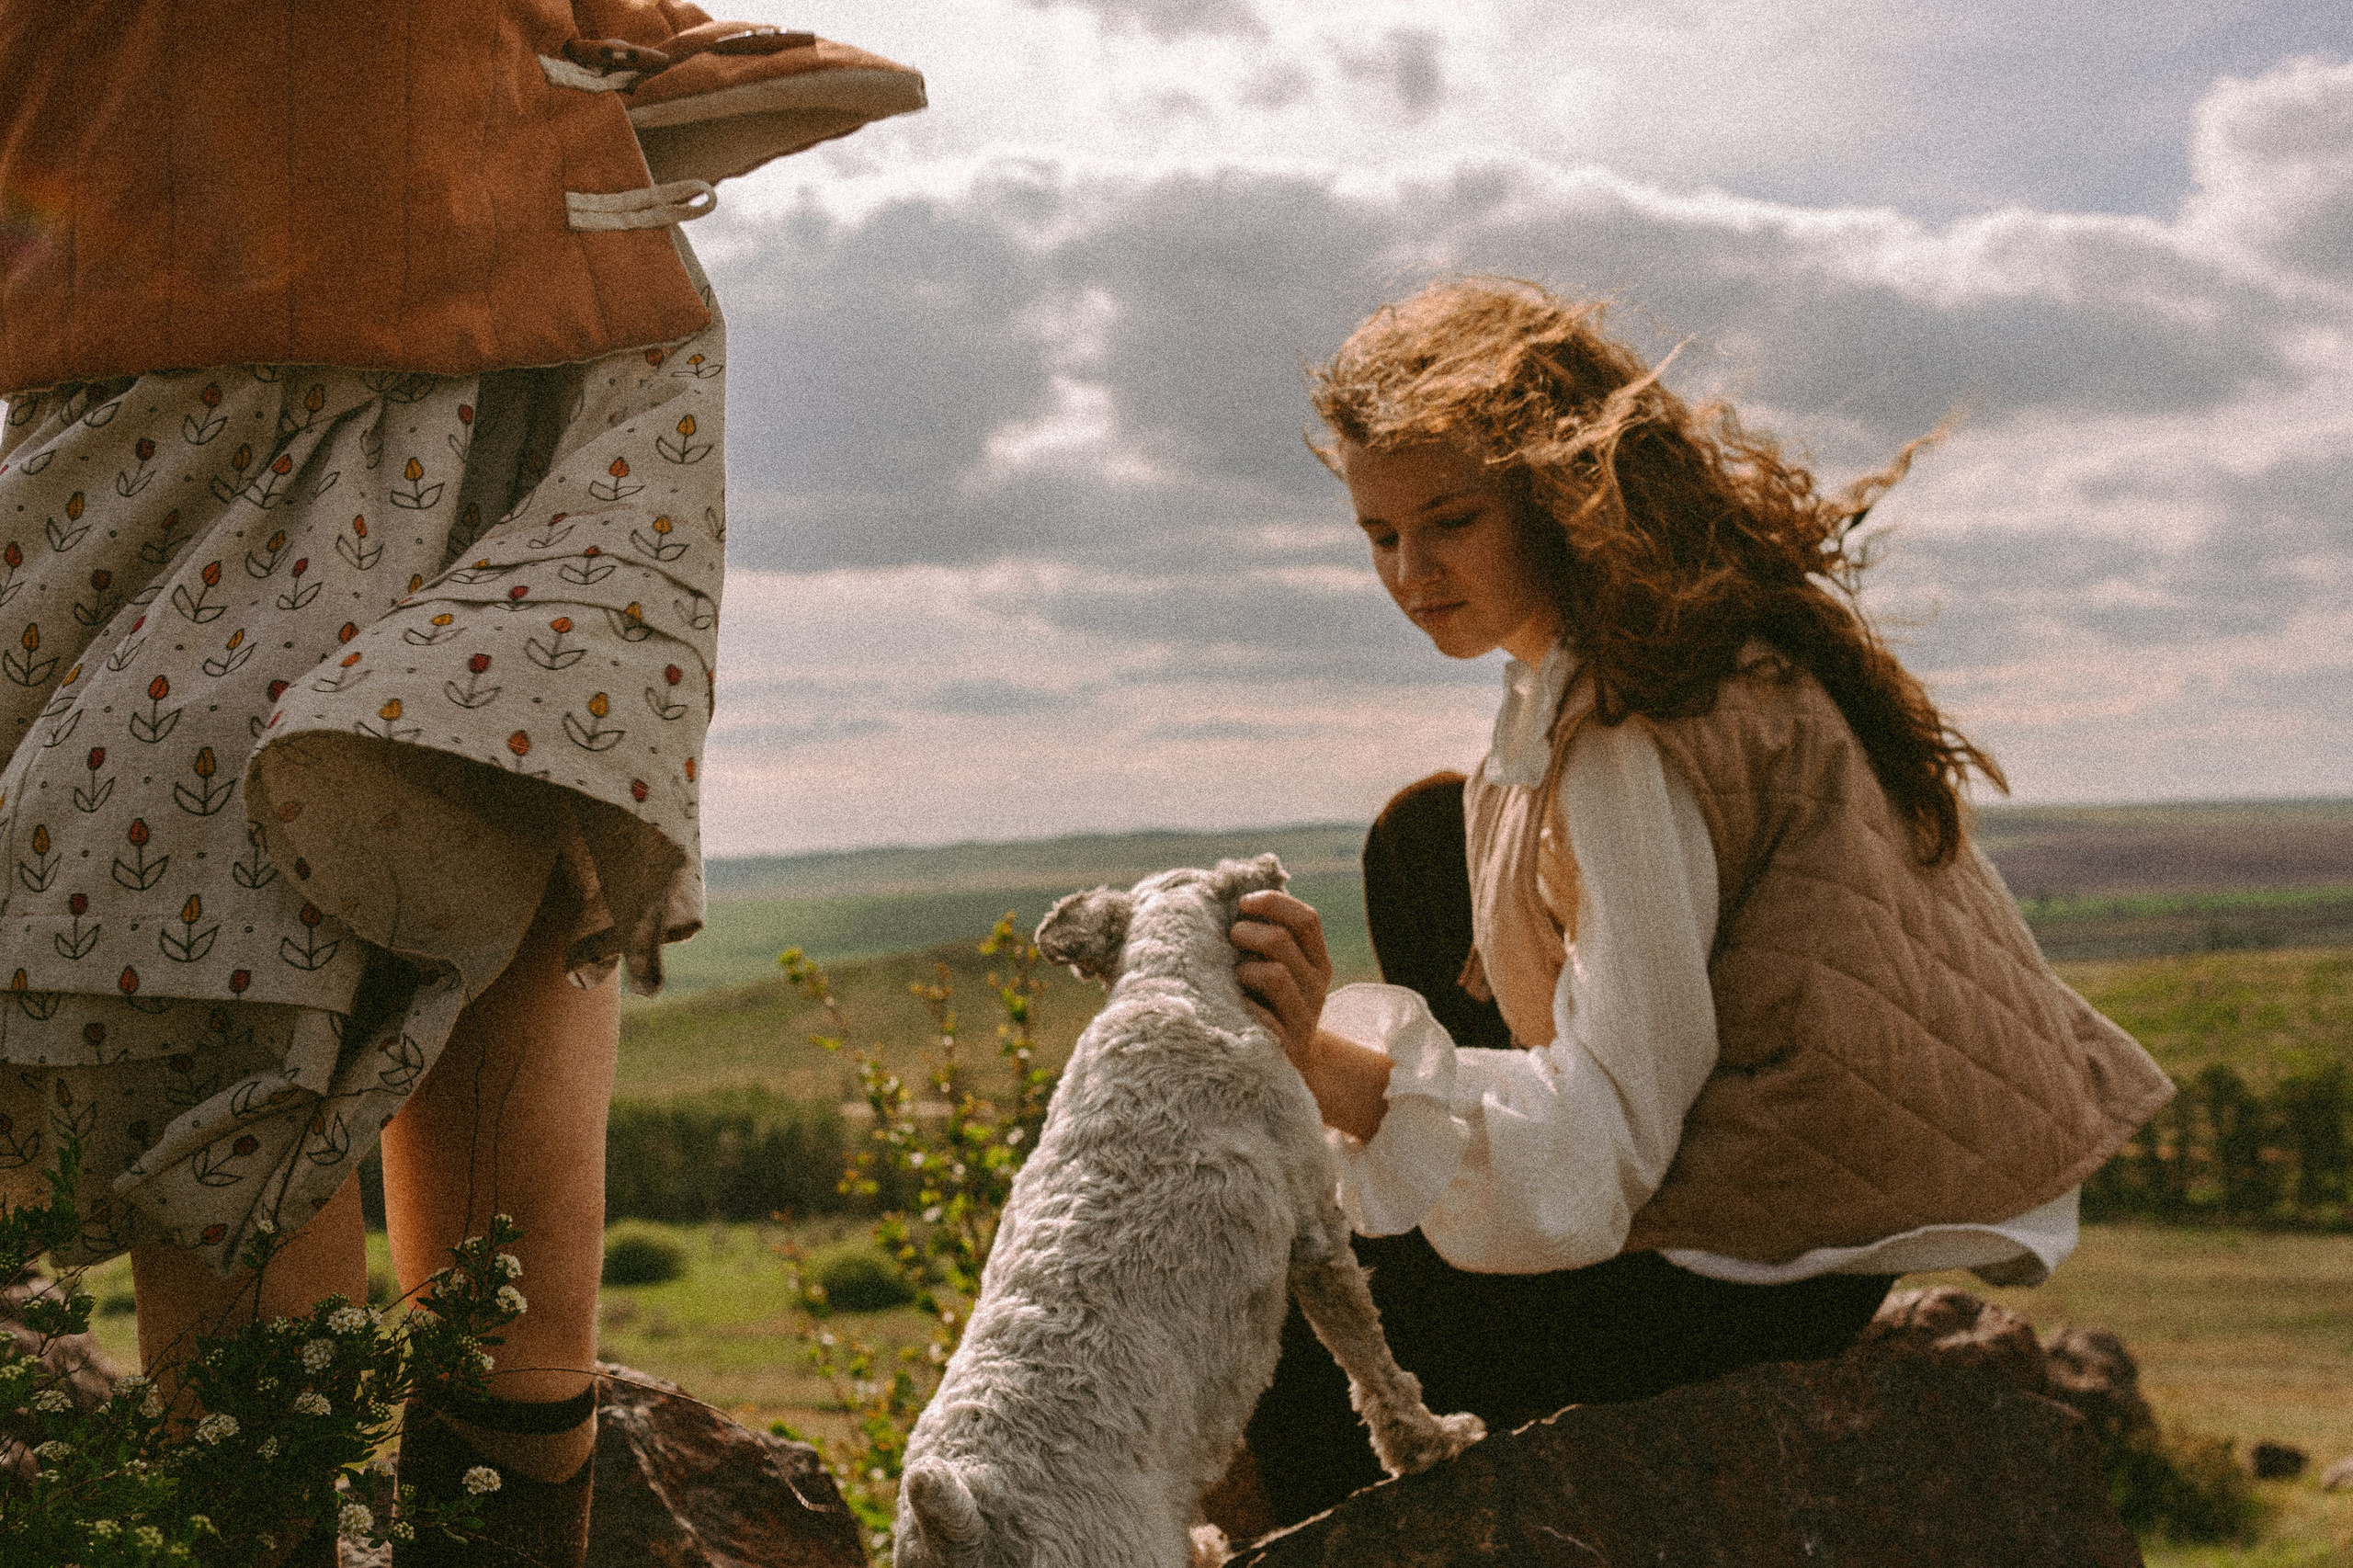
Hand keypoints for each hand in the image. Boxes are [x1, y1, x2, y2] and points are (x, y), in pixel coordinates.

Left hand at [1231, 890, 1332, 1076]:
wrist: (1292, 1064)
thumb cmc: (1273, 1004)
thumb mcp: (1283, 969)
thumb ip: (1272, 937)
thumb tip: (1239, 895)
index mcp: (1319, 961)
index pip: (1306, 919)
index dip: (1273, 903)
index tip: (1243, 903)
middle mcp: (1317, 986)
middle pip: (1282, 941)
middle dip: (1247, 933)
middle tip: (1231, 940)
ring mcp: (1304, 1016)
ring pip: (1274, 974)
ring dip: (1245, 969)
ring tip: (1237, 977)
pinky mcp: (1287, 1044)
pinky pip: (1262, 1016)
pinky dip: (1244, 1006)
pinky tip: (1238, 1006)